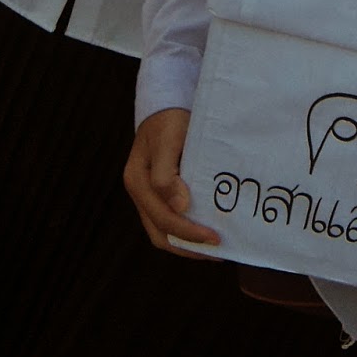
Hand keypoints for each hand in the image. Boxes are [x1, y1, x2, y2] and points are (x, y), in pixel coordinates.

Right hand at [123, 108, 219, 256]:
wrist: (165, 105)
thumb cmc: (169, 120)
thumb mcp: (168, 140)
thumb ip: (167, 174)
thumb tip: (180, 207)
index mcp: (138, 181)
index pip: (163, 218)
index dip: (188, 232)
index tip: (214, 237)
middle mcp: (139, 192)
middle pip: (160, 232)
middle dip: (189, 245)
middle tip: (218, 251)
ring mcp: (145, 195)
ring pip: (161, 232)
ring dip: (186, 245)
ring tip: (212, 251)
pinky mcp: (156, 193)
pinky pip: (166, 221)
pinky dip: (184, 233)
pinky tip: (203, 233)